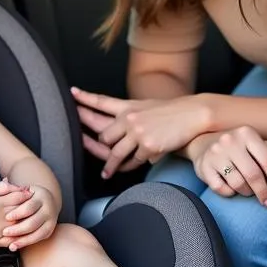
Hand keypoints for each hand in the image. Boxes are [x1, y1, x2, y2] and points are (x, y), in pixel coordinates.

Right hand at [0, 180, 29, 246]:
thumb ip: (0, 187)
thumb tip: (15, 184)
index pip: (19, 197)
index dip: (27, 194)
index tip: (31, 193)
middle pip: (22, 211)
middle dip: (30, 207)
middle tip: (36, 205)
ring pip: (20, 226)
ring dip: (28, 222)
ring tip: (33, 217)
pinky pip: (13, 240)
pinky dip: (20, 237)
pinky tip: (24, 232)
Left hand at [1, 184, 57, 250]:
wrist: (46, 202)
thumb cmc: (28, 196)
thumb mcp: (23, 189)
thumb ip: (14, 188)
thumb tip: (5, 181)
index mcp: (41, 196)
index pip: (29, 206)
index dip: (18, 213)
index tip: (6, 218)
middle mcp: (49, 208)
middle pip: (33, 221)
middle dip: (18, 228)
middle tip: (5, 232)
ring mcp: (51, 220)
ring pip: (37, 232)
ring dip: (22, 239)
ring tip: (10, 243)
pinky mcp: (50, 230)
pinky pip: (38, 238)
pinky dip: (26, 243)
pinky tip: (15, 246)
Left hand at [71, 87, 209, 177]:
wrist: (193, 114)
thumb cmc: (172, 112)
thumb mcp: (147, 107)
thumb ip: (131, 117)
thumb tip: (117, 130)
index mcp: (129, 106)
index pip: (102, 101)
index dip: (86, 98)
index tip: (73, 93)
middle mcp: (129, 118)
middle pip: (104, 136)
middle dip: (97, 146)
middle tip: (85, 148)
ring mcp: (138, 132)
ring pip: (115, 153)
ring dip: (110, 165)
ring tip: (106, 173)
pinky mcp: (148, 146)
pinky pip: (134, 161)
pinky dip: (129, 167)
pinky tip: (125, 169)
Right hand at [188, 127, 266, 206]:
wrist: (202, 142)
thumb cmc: (237, 149)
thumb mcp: (253, 148)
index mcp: (247, 133)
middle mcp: (230, 141)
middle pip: (253, 174)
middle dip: (263, 192)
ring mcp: (215, 153)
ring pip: (238, 183)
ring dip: (247, 192)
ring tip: (248, 191)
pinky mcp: (204, 166)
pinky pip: (221, 188)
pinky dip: (229, 193)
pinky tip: (231, 188)